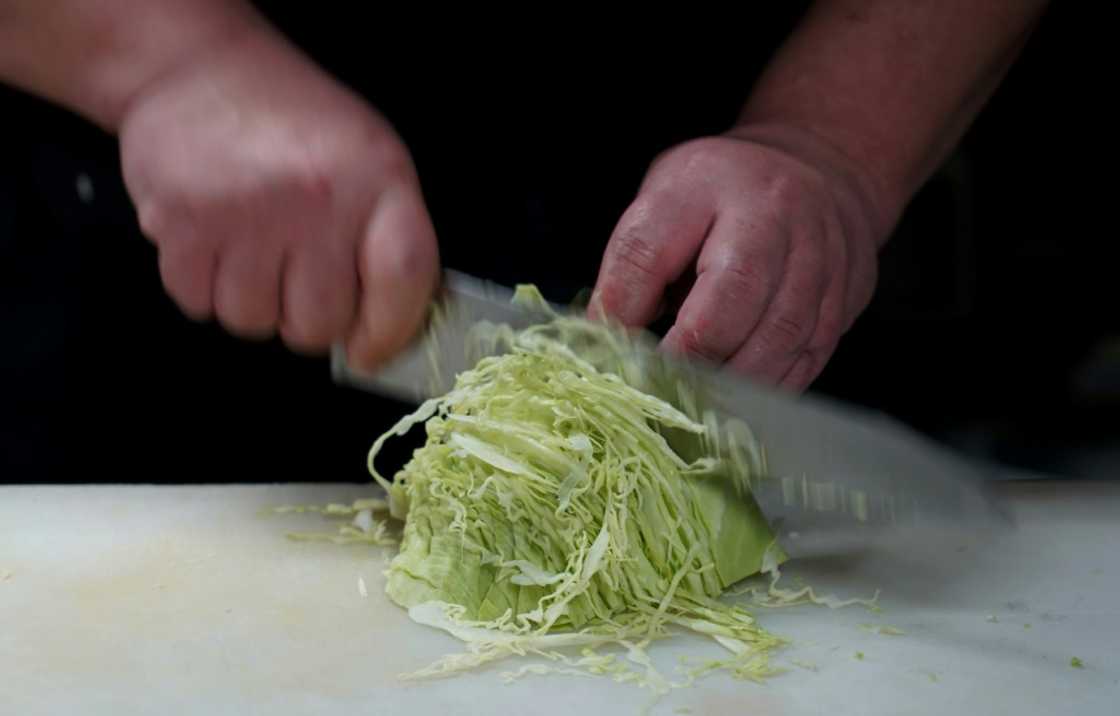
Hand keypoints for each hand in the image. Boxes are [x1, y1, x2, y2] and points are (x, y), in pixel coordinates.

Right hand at [118, 29, 437, 367]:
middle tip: (297, 277)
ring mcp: (246, 213)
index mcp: (377, 180)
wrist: (196, 70)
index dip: (390, 332)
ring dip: (253, 302)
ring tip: (252, 251)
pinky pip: (199, 304)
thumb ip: (386, 240)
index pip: (403, 279)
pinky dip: (204, 288)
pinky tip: (214, 244)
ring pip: (255, 322)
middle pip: (318, 325)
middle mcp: (316, 199)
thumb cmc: (294, 123)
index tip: (368, 352)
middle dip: (308, 317)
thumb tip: (380, 334)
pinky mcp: (180, 224)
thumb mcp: (370, 160)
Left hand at [591, 127, 890, 391]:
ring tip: (697, 406)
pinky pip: (807, 357)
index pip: (653, 249)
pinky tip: (739, 403)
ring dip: (733, 382)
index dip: (627, 309)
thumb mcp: (661, 205)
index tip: (612, 353)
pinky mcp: (844, 298)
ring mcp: (820, 256)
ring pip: (780, 334)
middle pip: (735, 294)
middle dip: (692, 355)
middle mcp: (774, 214)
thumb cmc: (721, 195)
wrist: (818, 171)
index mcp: (705, 184)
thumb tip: (601, 342)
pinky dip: (768, 389)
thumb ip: (631, 268)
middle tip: (660, 390)